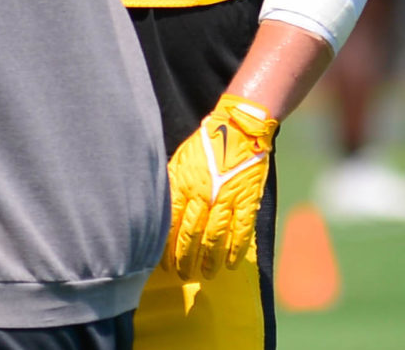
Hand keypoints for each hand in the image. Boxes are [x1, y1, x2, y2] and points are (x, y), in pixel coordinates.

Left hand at [164, 94, 277, 280]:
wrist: (238, 129)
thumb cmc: (204, 145)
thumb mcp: (178, 162)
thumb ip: (171, 186)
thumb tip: (157, 209)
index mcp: (183, 185)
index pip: (170, 223)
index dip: (166, 245)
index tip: (161, 262)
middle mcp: (203, 195)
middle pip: (190, 234)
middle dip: (184, 258)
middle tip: (181, 275)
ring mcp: (226, 199)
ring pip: (214, 237)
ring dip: (208, 259)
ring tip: (204, 275)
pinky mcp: (247, 200)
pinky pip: (241, 231)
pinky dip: (236, 250)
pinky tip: (230, 263)